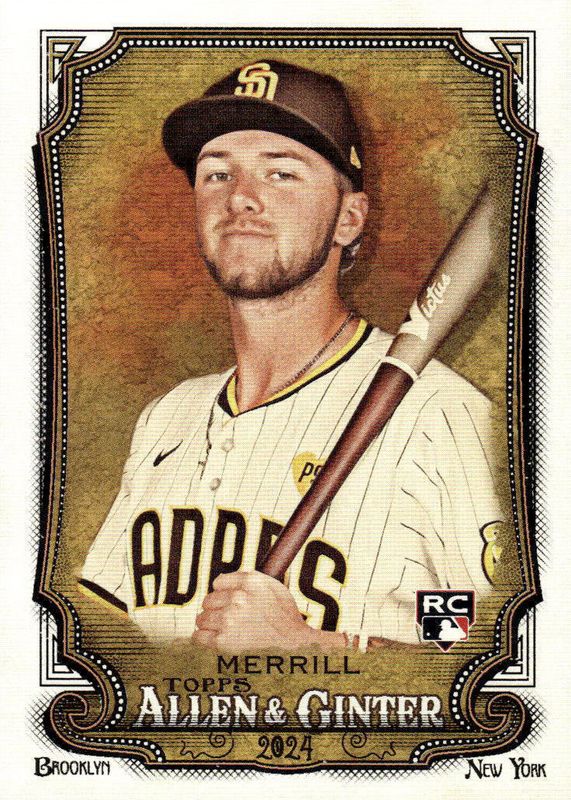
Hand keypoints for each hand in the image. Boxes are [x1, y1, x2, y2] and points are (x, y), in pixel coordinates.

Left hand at [193, 571, 345, 651]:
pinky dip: (204, 638)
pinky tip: (215, 640)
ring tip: (225, 632)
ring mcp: (229, 619)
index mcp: (250, 581)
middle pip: (208, 601)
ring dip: (210, 625)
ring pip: (202, 618)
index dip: (224, 594)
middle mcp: (238, 598)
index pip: (218, 583)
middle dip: (216, 610)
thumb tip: (217, 582)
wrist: (294, 648)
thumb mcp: (272, 588)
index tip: (231, 604)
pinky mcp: (222, 641)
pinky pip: (199, 636)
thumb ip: (246, 580)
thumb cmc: (284, 619)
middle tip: (230, 621)